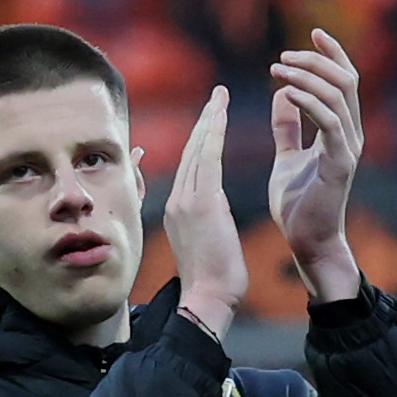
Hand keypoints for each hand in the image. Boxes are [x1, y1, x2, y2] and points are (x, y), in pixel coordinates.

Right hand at [163, 87, 248, 335]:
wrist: (206, 300)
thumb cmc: (213, 280)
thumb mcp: (206, 242)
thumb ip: (207, 219)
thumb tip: (213, 209)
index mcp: (177, 210)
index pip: (189, 166)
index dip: (199, 139)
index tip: (210, 119)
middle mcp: (176, 200)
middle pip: (190, 151)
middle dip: (203, 121)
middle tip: (216, 96)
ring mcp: (185, 201)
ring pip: (196, 149)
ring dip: (209, 119)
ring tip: (219, 96)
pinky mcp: (200, 203)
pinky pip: (207, 158)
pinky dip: (213, 132)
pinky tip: (219, 112)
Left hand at [267, 30, 366, 303]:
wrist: (306, 242)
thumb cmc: (297, 205)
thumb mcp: (286, 156)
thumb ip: (287, 126)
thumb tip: (282, 92)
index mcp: (341, 130)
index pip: (344, 80)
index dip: (332, 53)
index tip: (312, 32)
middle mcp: (350, 134)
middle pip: (345, 79)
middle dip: (316, 60)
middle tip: (283, 55)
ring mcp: (348, 148)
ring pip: (338, 95)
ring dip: (307, 76)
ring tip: (278, 69)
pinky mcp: (340, 163)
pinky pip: (329, 121)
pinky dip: (309, 101)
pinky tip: (287, 92)